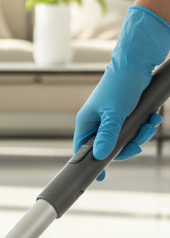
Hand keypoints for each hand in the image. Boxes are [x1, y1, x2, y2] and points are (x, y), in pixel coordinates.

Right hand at [73, 5, 169, 178]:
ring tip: (150, 125)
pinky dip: (146, 124)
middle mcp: (98, 121)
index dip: (92, 163)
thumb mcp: (114, 114)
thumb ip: (107, 136)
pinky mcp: (127, 110)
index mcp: (87, 122)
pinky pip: (135, 126)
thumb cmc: (121, 84)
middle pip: (109, 146)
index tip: (100, 177)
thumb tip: (100, 156)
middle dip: (128, 145)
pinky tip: (154, 118)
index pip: (83, 149)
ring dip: (141, 134)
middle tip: (139, 144)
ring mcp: (113, 116)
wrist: (138, 60)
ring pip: (126, 137)